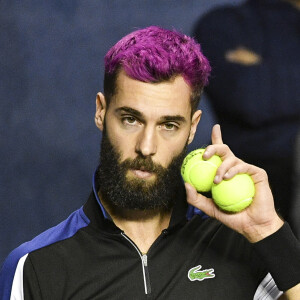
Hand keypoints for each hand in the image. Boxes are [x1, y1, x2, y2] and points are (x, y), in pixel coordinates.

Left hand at [185, 124, 283, 241]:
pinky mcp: (257, 173)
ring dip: (221, 167)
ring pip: (231, 158)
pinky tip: (227, 177)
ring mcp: (246, 169)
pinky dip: (233, 170)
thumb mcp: (209, 208)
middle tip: (205, 156)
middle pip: (223, 149)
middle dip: (213, 147)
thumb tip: (185, 184)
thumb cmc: (231, 215)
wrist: (252, 225)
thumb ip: (196, 198)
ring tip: (217, 180)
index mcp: (225, 171)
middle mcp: (235, 167)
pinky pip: (243, 166)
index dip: (217, 137)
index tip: (215, 127)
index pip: (219, 152)